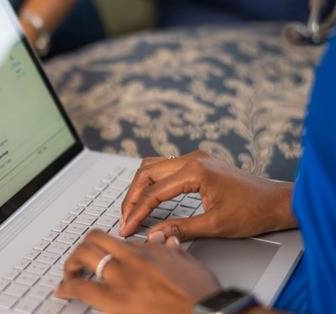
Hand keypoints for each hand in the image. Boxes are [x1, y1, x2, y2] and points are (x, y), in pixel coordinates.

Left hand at [55, 230, 219, 313]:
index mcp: (149, 251)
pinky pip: (83, 289)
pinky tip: (62, 290)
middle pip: (95, 240)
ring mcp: (122, 280)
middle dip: (82, 248)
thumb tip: (166, 240)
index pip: (117, 237)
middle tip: (77, 260)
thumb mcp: (189, 265)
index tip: (100, 250)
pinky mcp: (116, 302)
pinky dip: (68, 287)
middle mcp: (132, 260)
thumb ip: (172, 251)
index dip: (104, 243)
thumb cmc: (201, 295)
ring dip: (71, 263)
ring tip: (67, 272)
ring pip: (85, 257)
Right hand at [120, 150, 296, 239]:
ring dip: (139, 187)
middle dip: (132, 197)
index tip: (127, 228)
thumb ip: (180, 229)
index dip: (136, 212)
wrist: (277, 202)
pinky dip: (152, 181)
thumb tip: (153, 234)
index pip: (154, 192)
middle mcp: (192, 159)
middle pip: (147, 173)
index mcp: (195, 171)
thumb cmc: (253, 211)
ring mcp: (195, 158)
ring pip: (153, 166)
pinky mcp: (198, 163)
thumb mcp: (215, 225)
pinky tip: (148, 196)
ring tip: (132, 209)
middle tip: (125, 219)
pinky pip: (165, 167)